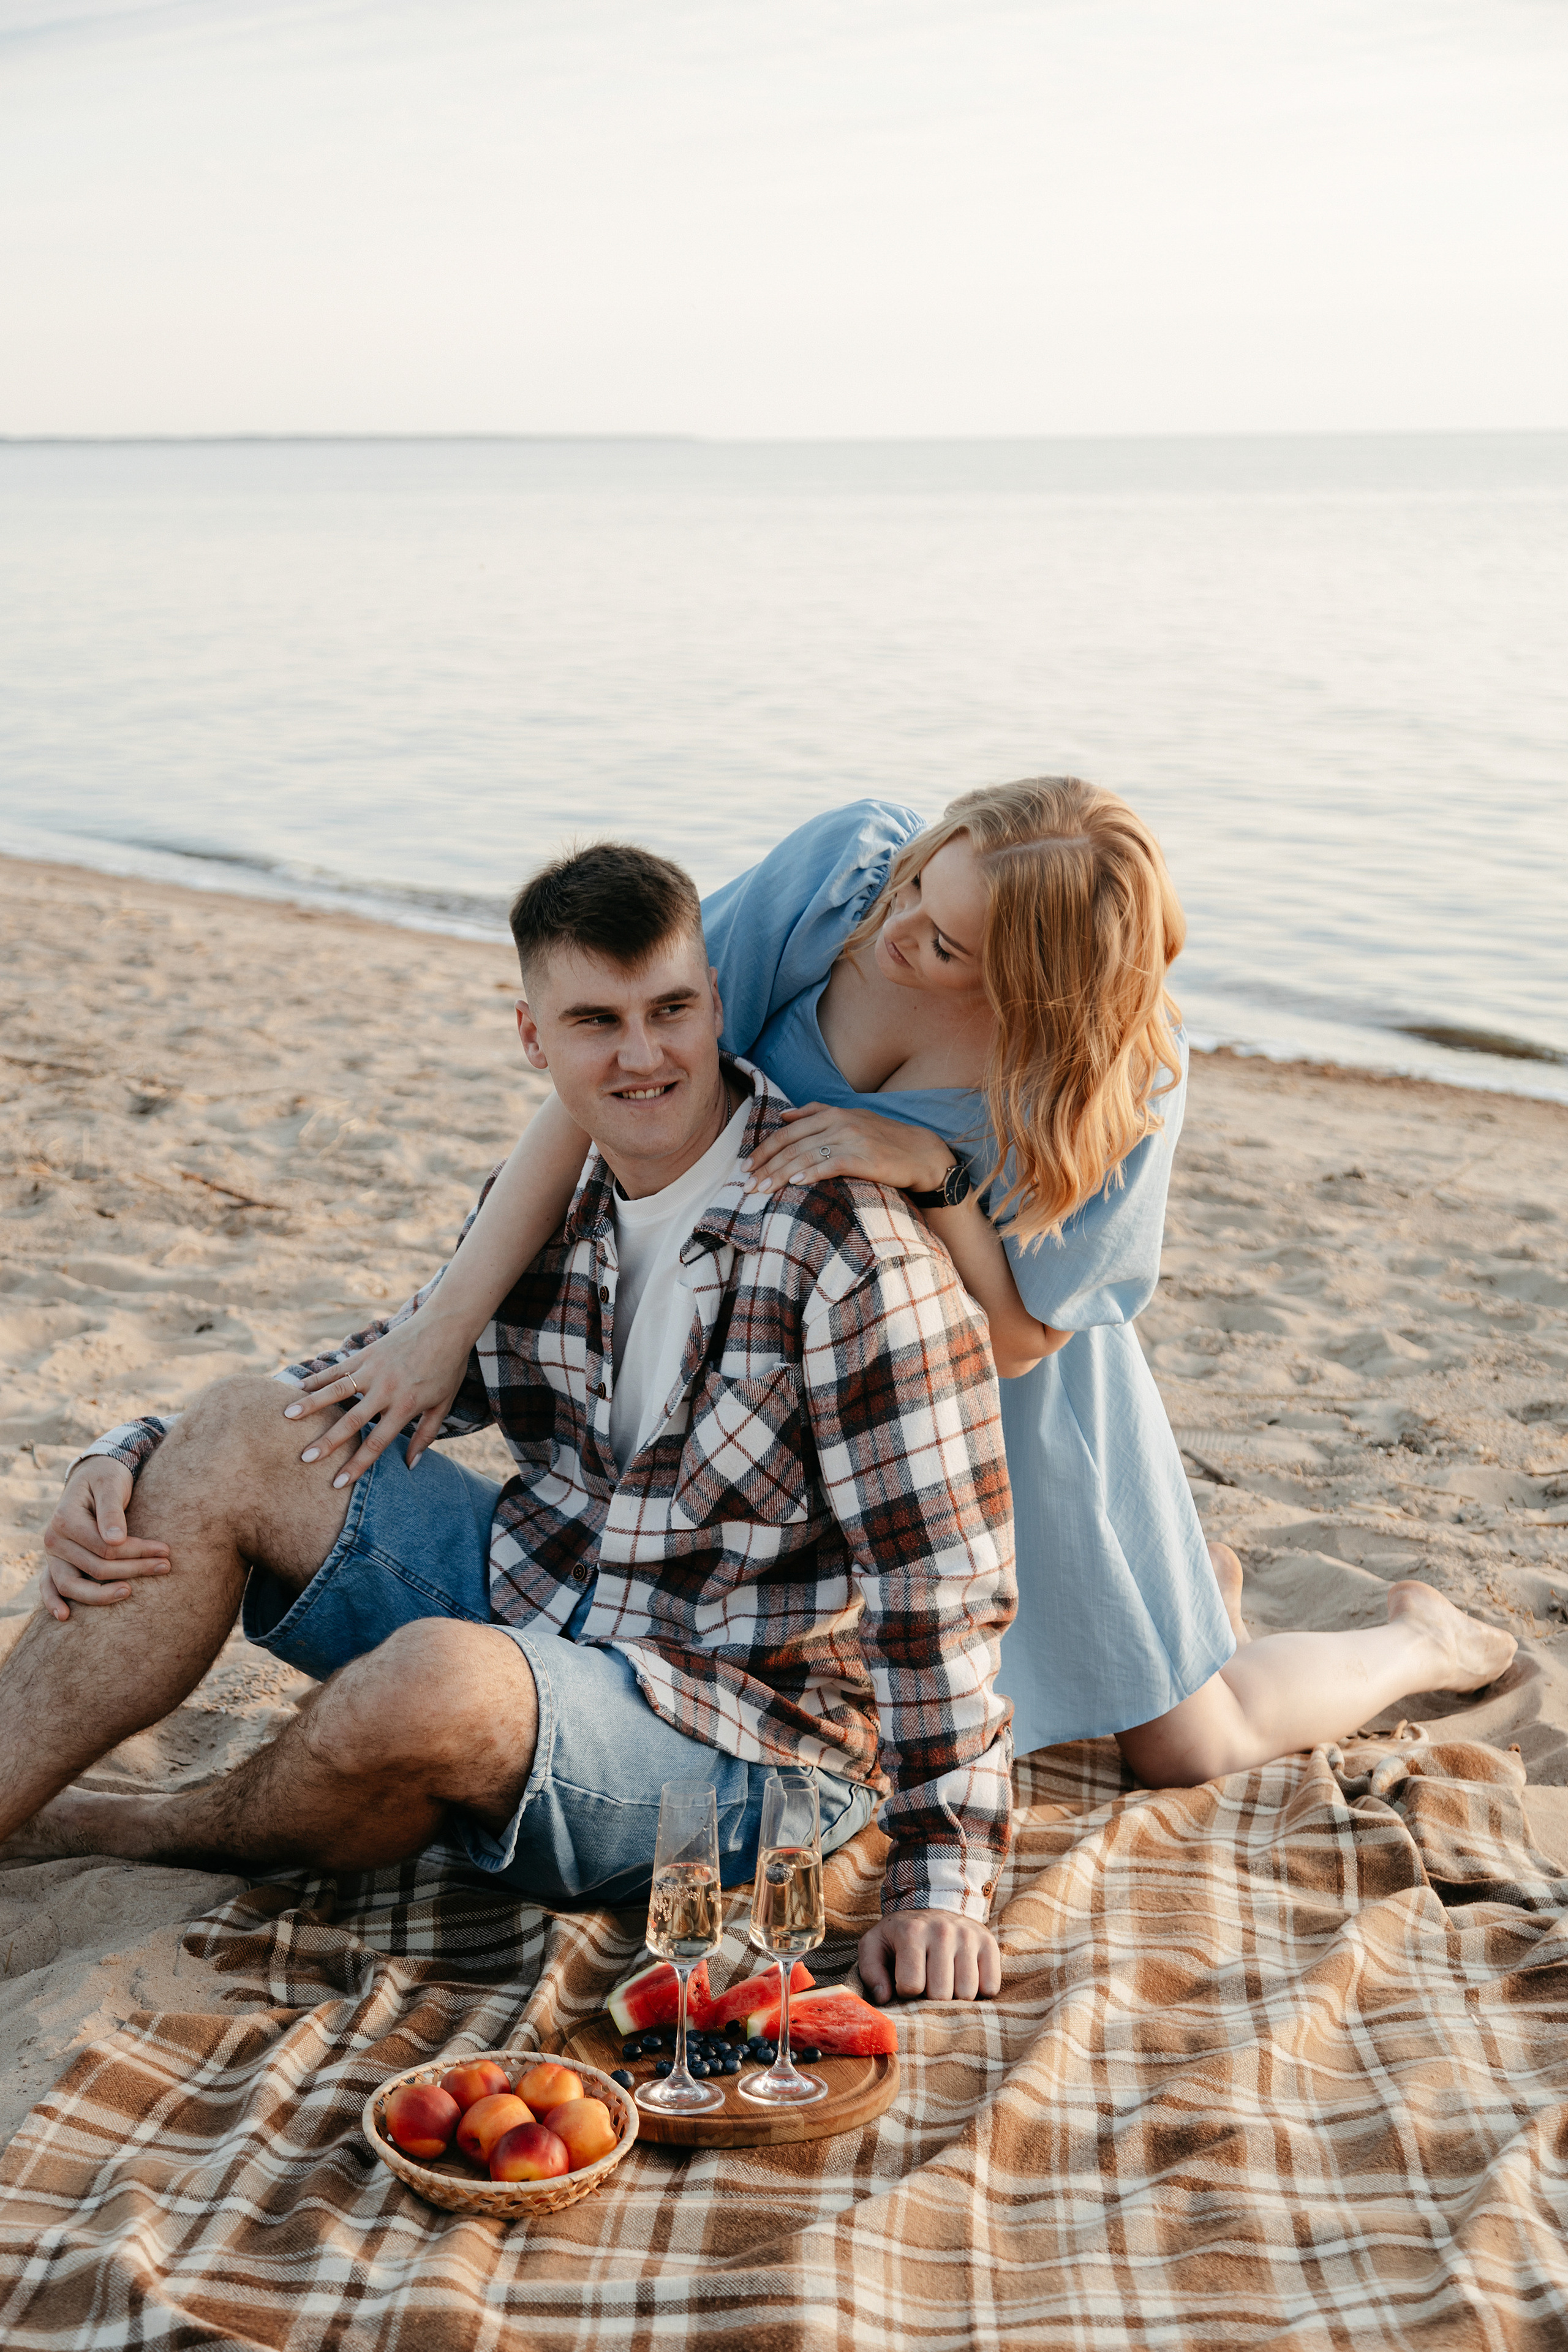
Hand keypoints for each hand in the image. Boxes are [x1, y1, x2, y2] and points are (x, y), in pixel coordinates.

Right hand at [40, 1458, 169, 1621]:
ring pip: (72, 1585)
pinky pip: (49, 1586)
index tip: (165, 1551)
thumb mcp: (111, 1484)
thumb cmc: (105, 1478)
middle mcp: (53, 1539)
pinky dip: (52, 1602)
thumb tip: (116, 1541)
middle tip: (165, 1567)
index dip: (137, 1551)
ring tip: (131, 1592)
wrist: (92, 1475)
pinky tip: (66, 1616)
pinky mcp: (56, 1562)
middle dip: (133, 1569)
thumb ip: (112, 1511)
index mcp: (65, 1520)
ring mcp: (53, 1554)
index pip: (105, 1548)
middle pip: (96, 1568)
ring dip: (102, 1595)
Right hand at [284, 1310, 472, 1487]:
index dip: (356, 1464)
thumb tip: (411, 1466)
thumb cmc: (447, 1368)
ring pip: (337, 1390)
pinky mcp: (366, 1353)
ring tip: (287, 1417)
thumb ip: (426, 1436)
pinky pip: (337, 1368)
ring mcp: (373, 1369)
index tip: (337, 1482)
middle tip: (304, 1459)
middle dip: (327, 1442)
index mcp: (406, 1406)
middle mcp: (386, 1389)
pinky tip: (296, 1388)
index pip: (377, 1442)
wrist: (447, 1325)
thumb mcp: (443, 1404)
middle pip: (351, 1421)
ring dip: (312, 1404)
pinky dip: (317, 1378)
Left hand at [745, 1104, 953, 1196]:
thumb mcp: (851, 1120)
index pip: (788, 1131)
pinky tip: (794, 1183)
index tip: (744, 1166)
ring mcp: (852, 1139)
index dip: (763, 1149)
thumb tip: (783, 1115)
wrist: (922, 1154)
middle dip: (765, 1165)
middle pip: (792, 1144)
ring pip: (806, 1155)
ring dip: (779, 1174)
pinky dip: (810, 1173)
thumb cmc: (883, 1141)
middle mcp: (840, 1123)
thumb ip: (817, 1115)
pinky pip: (831, 1164)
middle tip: (745, 1185)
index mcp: (833, 1114)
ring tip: (760, 1190)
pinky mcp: (865, 1158)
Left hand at [857, 1911, 1001, 2003]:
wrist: (934, 1903)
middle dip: (931, 1998)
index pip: (912, 1986)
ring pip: (967, 1993)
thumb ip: (870, 1971)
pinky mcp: (989, 1943)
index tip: (905, 1981)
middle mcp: (943, 1931)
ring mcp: (969, 1936)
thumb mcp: (875, 1944)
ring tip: (945, 1981)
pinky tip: (964, 1978)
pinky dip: (979, 1992)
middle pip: (941, 1994)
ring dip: (955, 1997)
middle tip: (927, 1984)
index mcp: (912, 1932)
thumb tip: (884, 1998)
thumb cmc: (901, 1933)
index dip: (906, 1992)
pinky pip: (990, 1987)